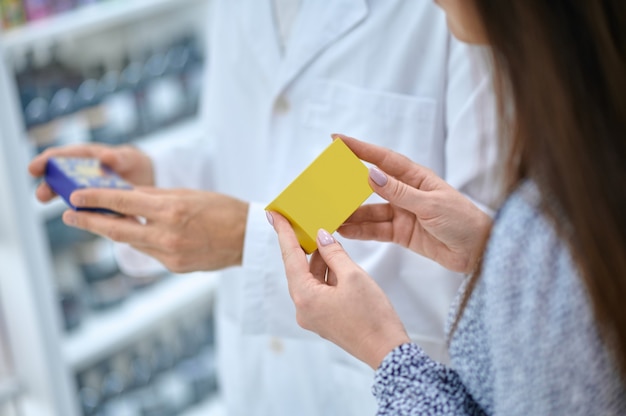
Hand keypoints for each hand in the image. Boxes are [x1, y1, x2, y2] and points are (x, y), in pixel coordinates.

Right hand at [28, 143, 153, 201]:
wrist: (148, 181)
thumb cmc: (134, 163)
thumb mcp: (130, 157)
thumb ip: (120, 157)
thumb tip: (106, 156)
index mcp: (89, 157)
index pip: (65, 156)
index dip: (48, 160)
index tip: (34, 167)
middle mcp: (83, 174)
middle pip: (62, 178)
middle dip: (49, 185)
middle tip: (41, 195)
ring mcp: (88, 190)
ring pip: (70, 194)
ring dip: (60, 200)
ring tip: (50, 205)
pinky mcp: (97, 205)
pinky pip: (86, 209)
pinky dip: (81, 213)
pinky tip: (79, 219)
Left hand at [62, 187, 247, 272]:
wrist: (248, 238)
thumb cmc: (222, 209)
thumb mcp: (188, 195)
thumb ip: (155, 197)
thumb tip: (125, 196)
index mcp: (172, 210)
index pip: (123, 204)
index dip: (95, 199)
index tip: (75, 197)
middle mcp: (168, 235)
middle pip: (118, 230)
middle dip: (90, 222)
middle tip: (70, 215)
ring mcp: (171, 255)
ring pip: (133, 243)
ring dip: (114, 232)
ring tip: (98, 221)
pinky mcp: (175, 267)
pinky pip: (150, 252)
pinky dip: (141, 241)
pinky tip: (139, 234)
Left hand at [268, 211, 410, 369]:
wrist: (387, 351)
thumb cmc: (372, 316)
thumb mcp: (353, 276)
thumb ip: (334, 253)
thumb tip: (322, 237)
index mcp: (305, 297)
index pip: (290, 257)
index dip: (283, 232)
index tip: (274, 214)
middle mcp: (303, 308)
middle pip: (300, 268)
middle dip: (305, 246)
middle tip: (302, 221)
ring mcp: (313, 316)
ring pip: (312, 279)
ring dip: (321, 261)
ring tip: (329, 240)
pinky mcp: (324, 319)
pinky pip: (320, 290)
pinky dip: (327, 275)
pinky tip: (337, 261)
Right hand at [335, 134, 491, 273]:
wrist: (479, 251)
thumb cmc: (463, 220)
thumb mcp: (432, 204)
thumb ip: (400, 192)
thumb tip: (371, 174)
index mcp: (416, 177)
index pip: (382, 159)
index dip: (359, 148)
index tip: (336, 140)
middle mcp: (405, 192)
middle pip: (370, 184)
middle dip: (347, 183)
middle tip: (323, 182)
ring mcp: (402, 213)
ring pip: (369, 210)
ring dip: (350, 212)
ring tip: (329, 213)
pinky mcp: (401, 233)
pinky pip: (376, 230)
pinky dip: (360, 230)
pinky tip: (344, 229)